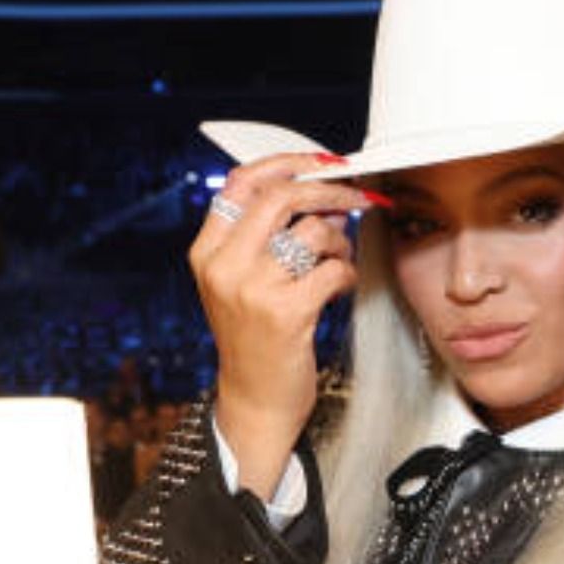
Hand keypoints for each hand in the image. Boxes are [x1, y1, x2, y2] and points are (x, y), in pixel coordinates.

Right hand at [189, 154, 370, 494]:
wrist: (254, 400)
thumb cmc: (255, 338)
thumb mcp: (242, 282)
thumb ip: (267, 237)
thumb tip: (323, 193)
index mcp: (207, 252)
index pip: (240, 183)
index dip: (285, 163)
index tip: (320, 162)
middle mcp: (223, 266)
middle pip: (280, 197)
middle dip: (328, 189)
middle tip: (356, 196)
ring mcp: (252, 289)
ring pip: (314, 232)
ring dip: (340, 240)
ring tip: (338, 259)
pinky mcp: (286, 312)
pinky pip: (334, 269)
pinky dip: (346, 273)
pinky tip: (337, 287)